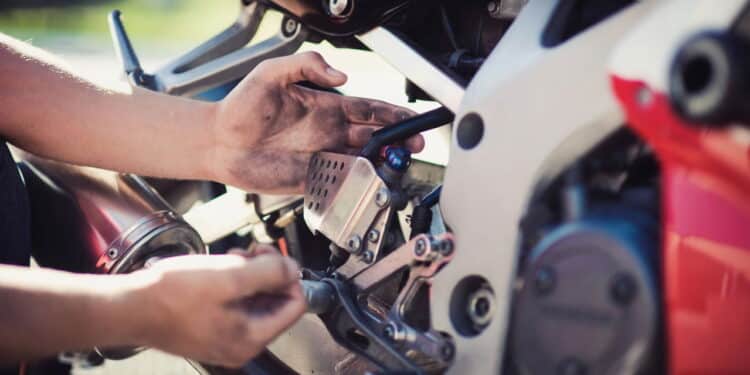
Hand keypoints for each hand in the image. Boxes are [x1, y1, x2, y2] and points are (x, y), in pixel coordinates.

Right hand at [128, 250, 303, 367]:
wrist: (127, 306)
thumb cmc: (170, 296)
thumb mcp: (228, 276)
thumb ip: (269, 272)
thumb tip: (293, 269)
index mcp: (251, 338)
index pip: (295, 305)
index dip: (288, 275)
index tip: (272, 256)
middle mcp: (240, 344)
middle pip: (275, 302)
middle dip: (267, 272)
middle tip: (249, 253)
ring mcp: (224, 337)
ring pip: (255, 299)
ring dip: (249, 274)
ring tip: (231, 258)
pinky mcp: (209, 327)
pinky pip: (234, 303)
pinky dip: (232, 282)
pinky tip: (218, 268)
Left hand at [210, 51, 423, 193]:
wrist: (217, 142)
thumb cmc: (240, 106)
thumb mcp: (270, 73)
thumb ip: (306, 66)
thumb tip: (341, 76)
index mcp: (325, 108)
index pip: (369, 109)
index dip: (393, 114)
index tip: (412, 119)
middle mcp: (328, 133)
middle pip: (374, 137)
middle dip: (398, 141)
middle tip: (415, 146)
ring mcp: (321, 158)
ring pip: (363, 162)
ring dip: (383, 165)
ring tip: (398, 166)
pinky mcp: (310, 180)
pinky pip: (340, 184)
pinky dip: (358, 185)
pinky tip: (371, 185)